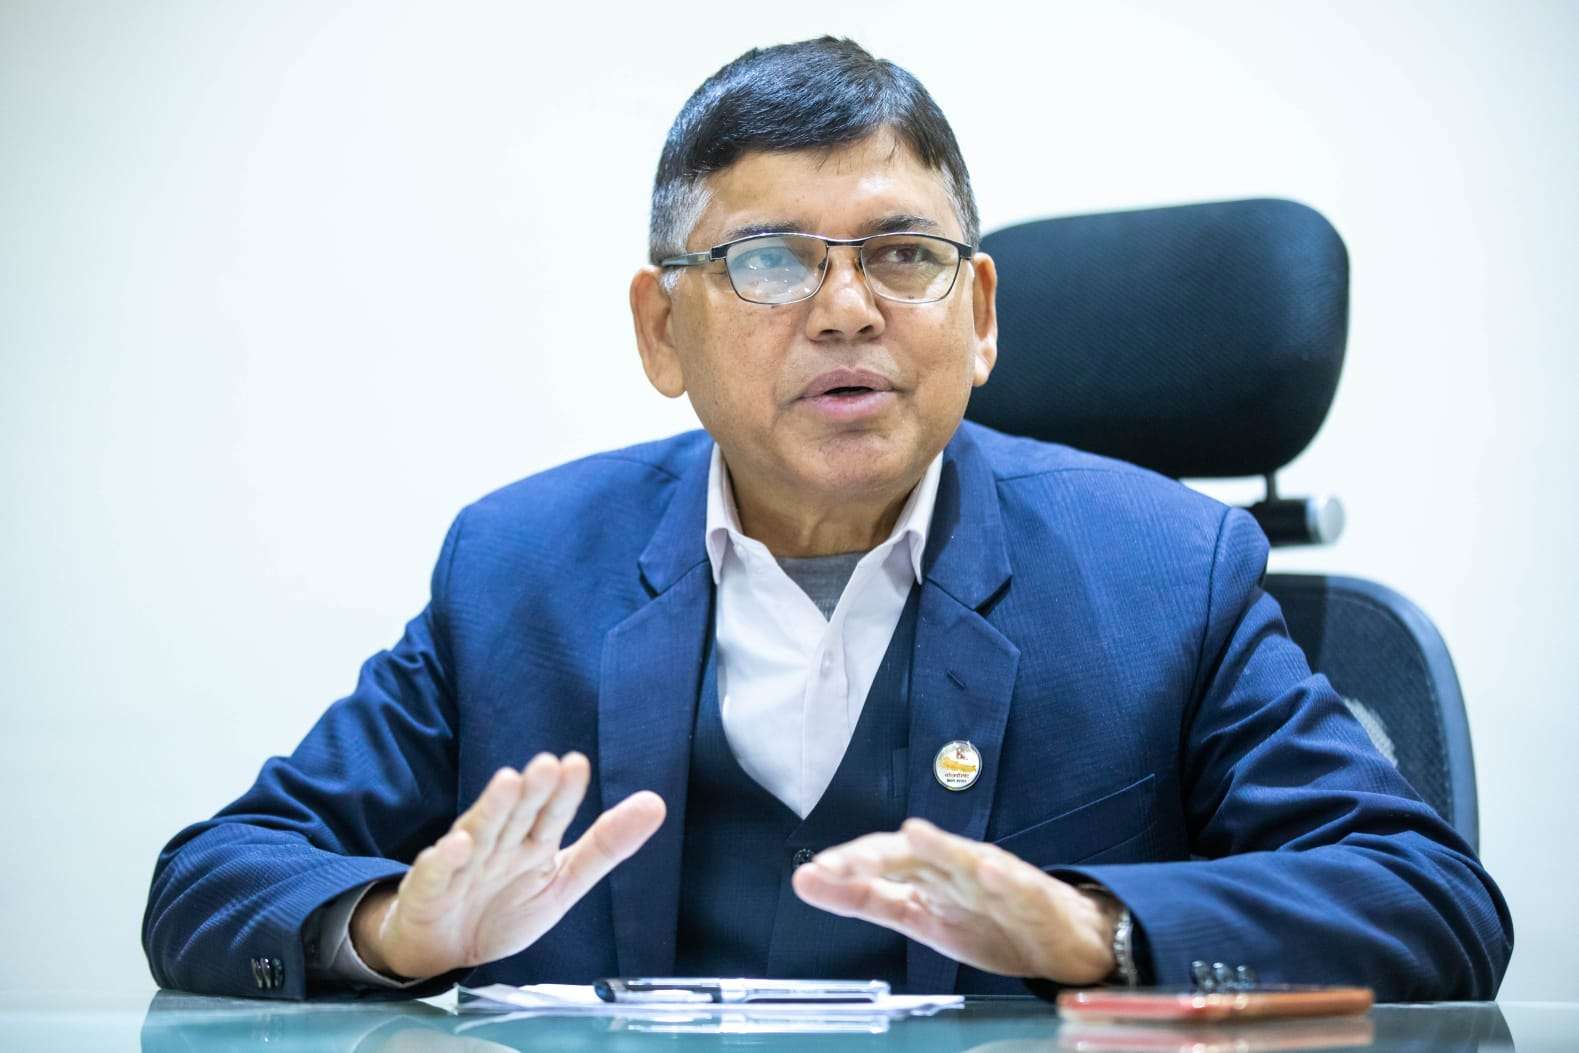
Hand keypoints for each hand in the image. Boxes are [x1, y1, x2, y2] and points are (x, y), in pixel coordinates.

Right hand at [351, 752, 663, 979]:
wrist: (445, 948)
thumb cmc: (504, 906)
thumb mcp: (563, 882)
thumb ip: (606, 846)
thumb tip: (657, 803)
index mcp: (532, 843)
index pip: (552, 814)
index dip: (564, 793)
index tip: (576, 764)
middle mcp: (499, 844)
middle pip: (517, 815)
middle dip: (532, 791)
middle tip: (547, 765)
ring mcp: (463, 863)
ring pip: (480, 832)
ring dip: (493, 808)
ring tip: (509, 783)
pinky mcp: (429, 887)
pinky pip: (436, 872)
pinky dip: (445, 860)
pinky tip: (457, 846)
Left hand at [791, 817, 1119, 983]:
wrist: (1059, 938)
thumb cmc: (985, 921)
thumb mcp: (916, 917)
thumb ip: (864, 899)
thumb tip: (804, 880)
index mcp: (924, 875)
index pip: (879, 863)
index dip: (847, 866)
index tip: (811, 874)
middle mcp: (952, 867)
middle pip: (912, 856)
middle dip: (879, 857)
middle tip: (844, 863)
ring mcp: (992, 876)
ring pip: (961, 858)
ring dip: (940, 847)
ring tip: (914, 835)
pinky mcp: (1029, 892)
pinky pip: (1015, 882)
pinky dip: (1000, 873)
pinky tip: (988, 866)